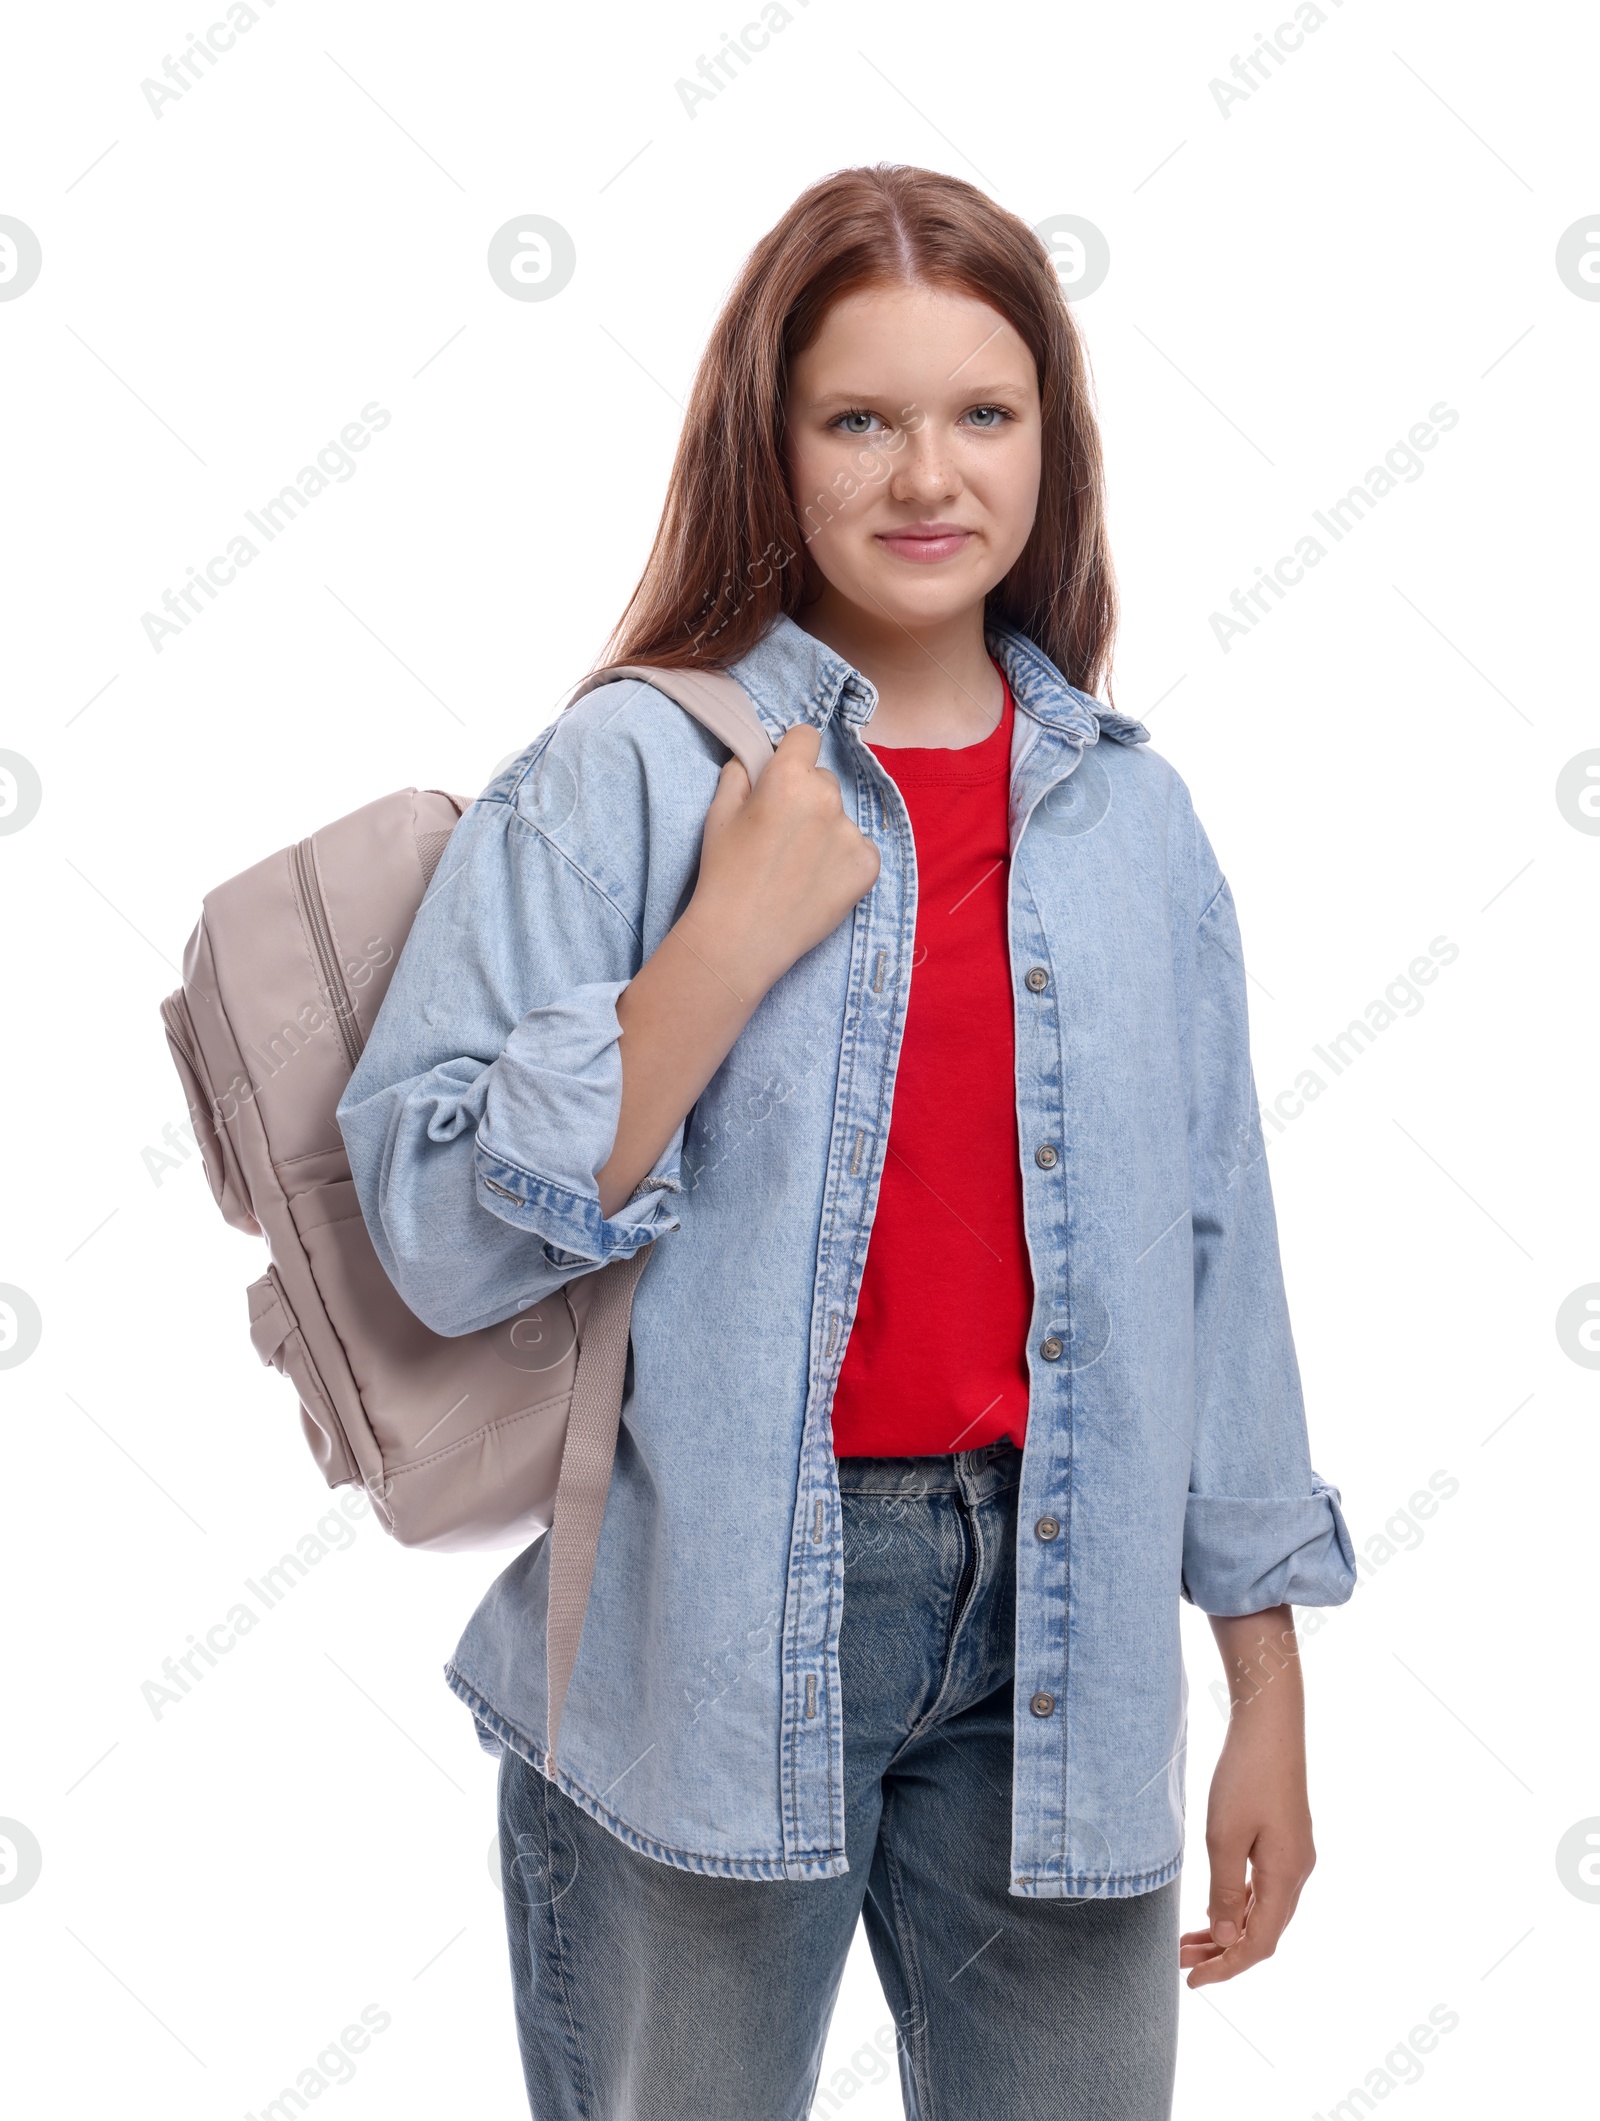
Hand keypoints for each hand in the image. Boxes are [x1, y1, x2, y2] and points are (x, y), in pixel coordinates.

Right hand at [682, 723, 879, 997]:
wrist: (742, 937)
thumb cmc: (724, 873)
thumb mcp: (718, 813)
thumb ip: (740, 773)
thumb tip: (757, 759)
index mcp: (788, 777)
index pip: (807, 736)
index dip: (793, 753)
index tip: (784, 775)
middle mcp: (826, 798)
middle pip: (824, 780)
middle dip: (807, 796)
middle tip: (783, 834)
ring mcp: (851, 832)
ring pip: (841, 816)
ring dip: (826, 830)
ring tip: (797, 866)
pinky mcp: (868, 865)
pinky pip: (860, 848)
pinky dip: (843, 860)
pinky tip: (816, 881)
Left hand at [1181, 1607, 1315, 1986]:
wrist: (1270, 1722)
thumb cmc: (1245, 1775)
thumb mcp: (1224, 1836)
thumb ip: (1225, 1892)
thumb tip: (1226, 1940)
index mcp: (1286, 1877)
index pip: (1259, 1943)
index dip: (1227, 1968)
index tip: (1192, 1980)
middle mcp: (1297, 1872)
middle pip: (1264, 1932)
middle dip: (1224, 1953)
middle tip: (1181, 1962)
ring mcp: (1294, 1855)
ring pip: (1263, 1910)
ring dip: (1229, 1929)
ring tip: (1189, 1941)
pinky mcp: (1285, 1838)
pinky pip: (1263, 1887)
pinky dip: (1238, 1904)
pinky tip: (1214, 1906)